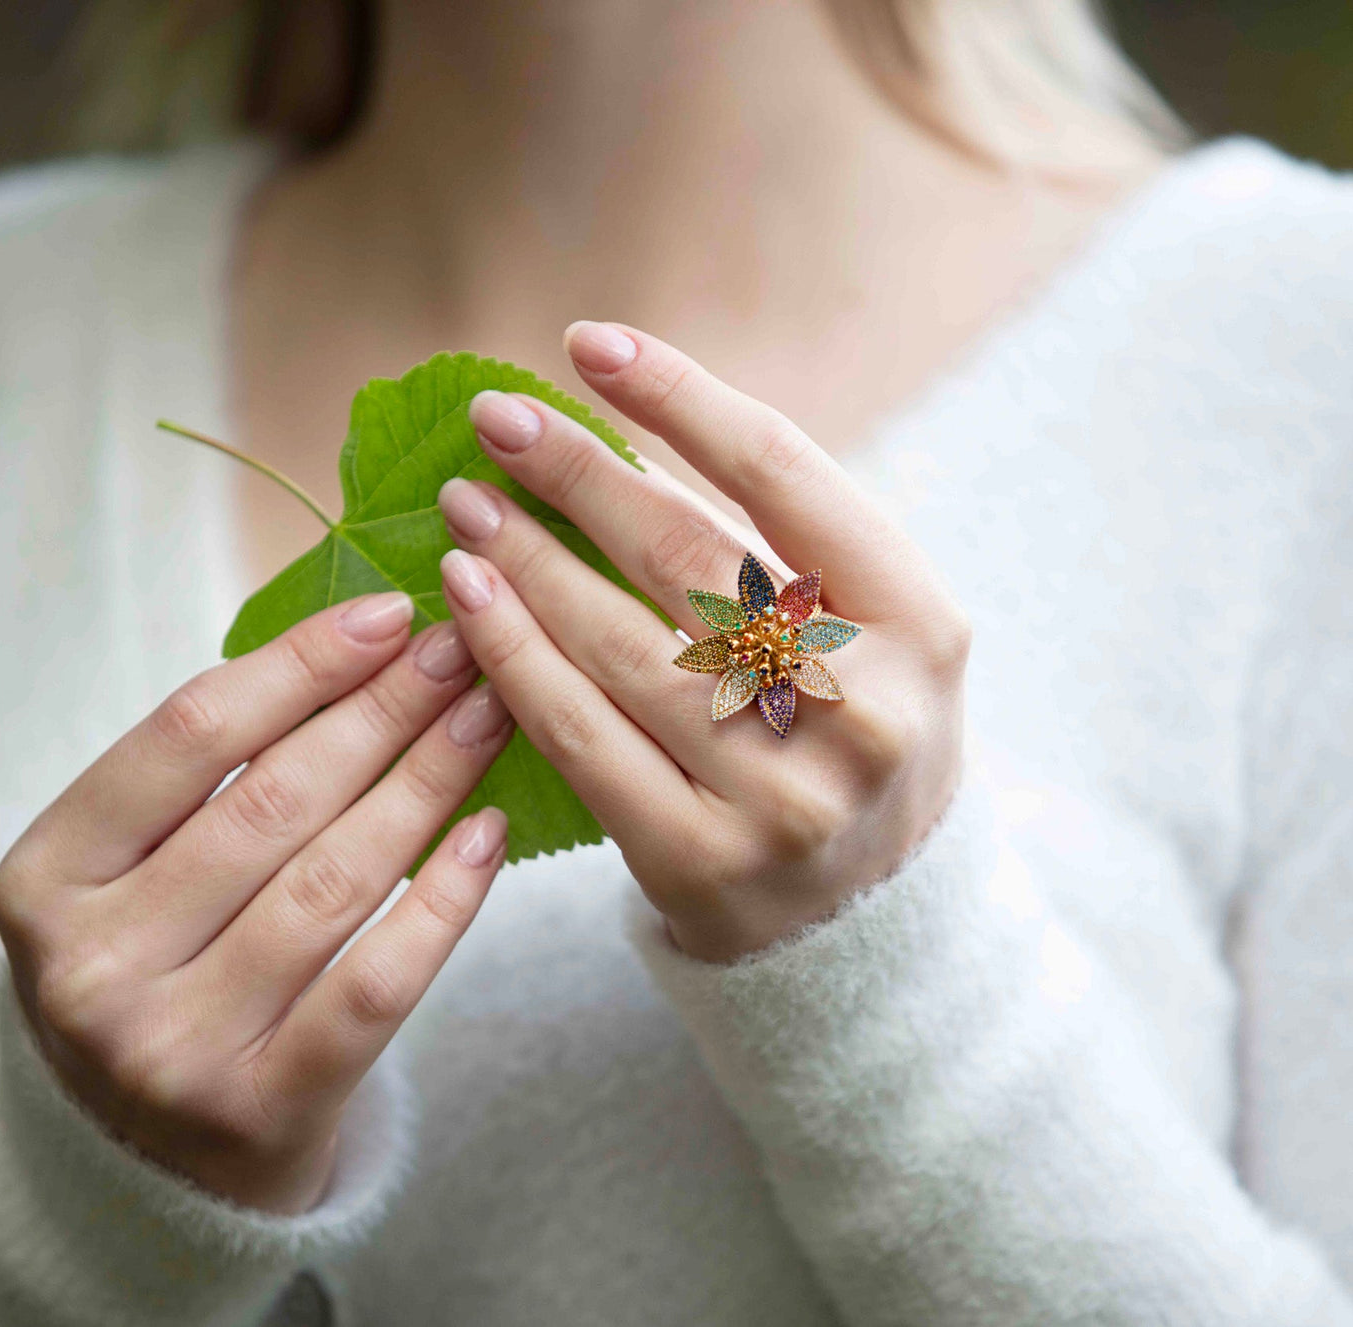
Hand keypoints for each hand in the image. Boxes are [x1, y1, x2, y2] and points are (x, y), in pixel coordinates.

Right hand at [0, 595, 512, 1212]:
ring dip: (427, 784)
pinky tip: (488, 834)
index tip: (388, 614)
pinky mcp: (258, 1115)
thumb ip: (211, 777)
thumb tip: (367, 644)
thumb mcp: (135, 872)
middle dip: (383, 712)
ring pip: (331, 883)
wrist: (146, 1161)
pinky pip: (375, 984)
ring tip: (490, 719)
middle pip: (271, 801)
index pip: (188, 736)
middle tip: (465, 655)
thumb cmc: (161, 970)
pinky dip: (443, 902)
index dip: (300, 665)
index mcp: (44, 878)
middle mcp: (90, 966)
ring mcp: (168, 1049)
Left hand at [436, 322, 969, 962]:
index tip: (589, 345)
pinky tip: (469, 601)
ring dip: (526, 560)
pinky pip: (579, 736)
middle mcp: (862, 708)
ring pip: (619, 645)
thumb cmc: (852, 738)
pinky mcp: (700, 861)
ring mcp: (782, 795)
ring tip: (467, 506)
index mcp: (919, 624)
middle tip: (499, 420)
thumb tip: (614, 430)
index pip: (783, 474)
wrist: (874, 921)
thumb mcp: (871, 635)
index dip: (678, 397)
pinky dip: (513, 656)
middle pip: (688, 552)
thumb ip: (779, 545)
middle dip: (577, 472)